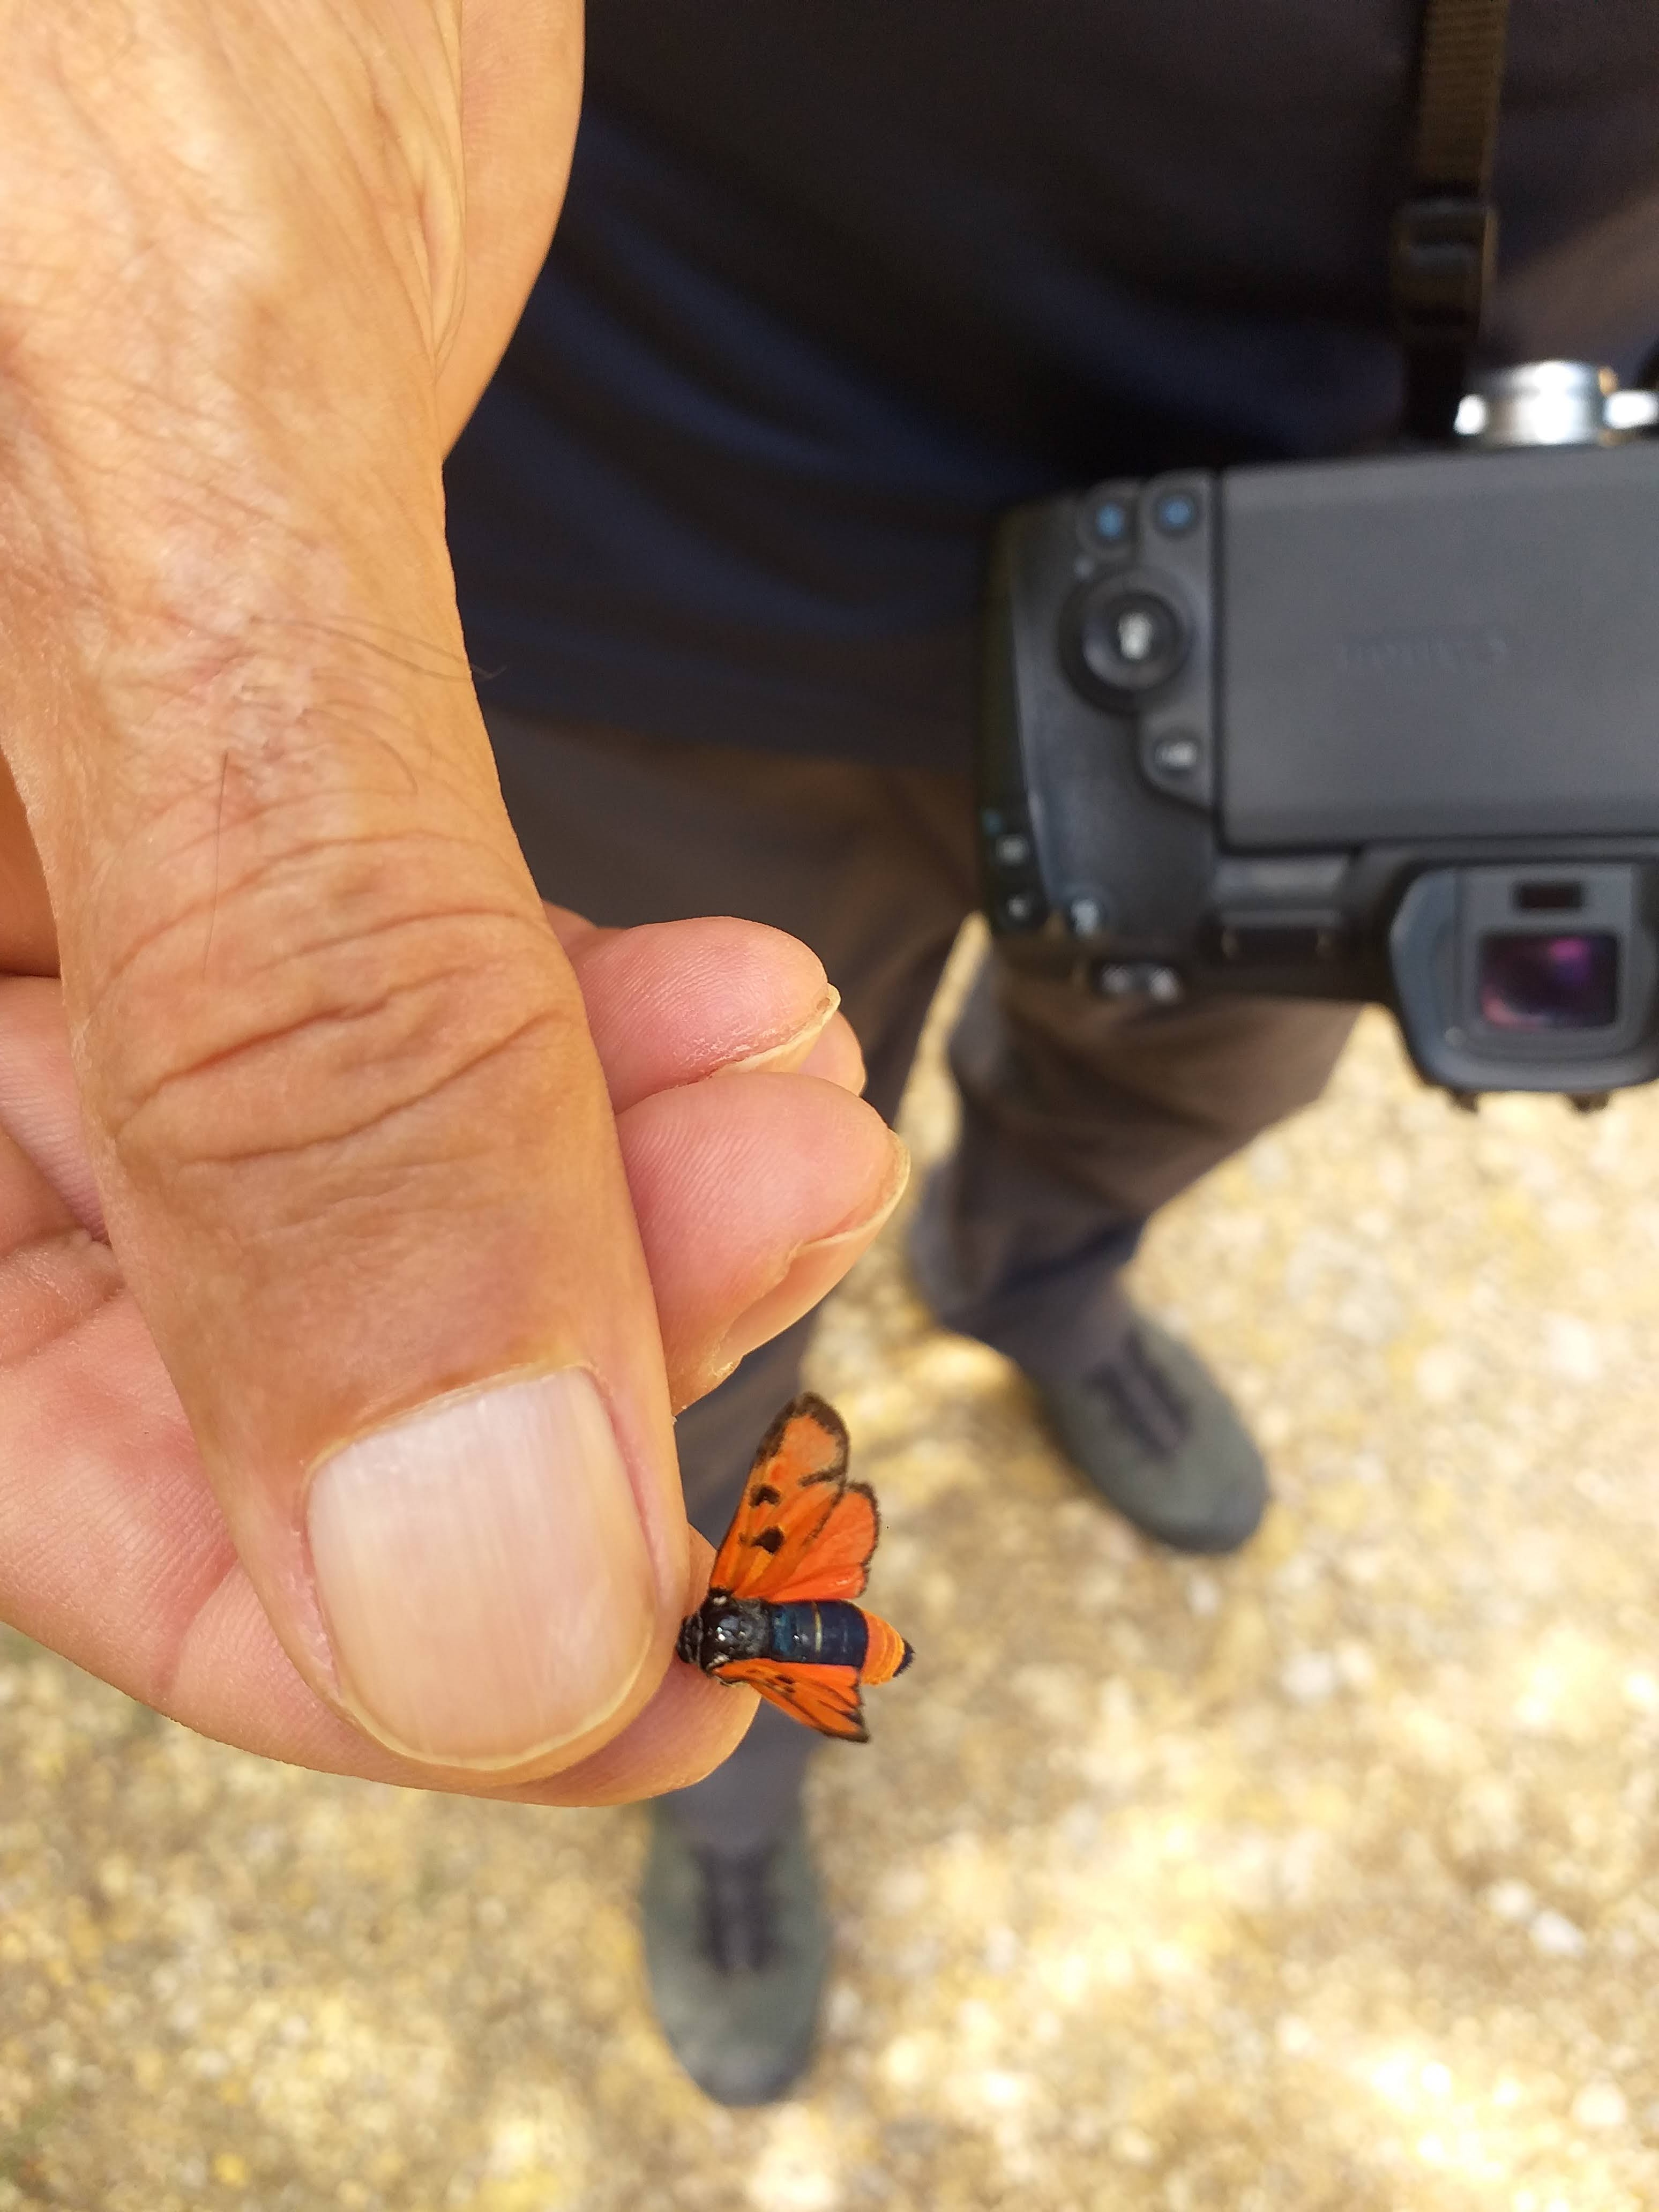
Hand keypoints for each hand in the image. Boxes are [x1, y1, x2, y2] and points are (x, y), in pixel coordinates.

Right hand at [0, 3, 904, 1798]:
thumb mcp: (149, 480)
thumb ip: (302, 1030)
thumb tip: (464, 1576)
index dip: (307, 1625)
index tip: (641, 1672)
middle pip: (136, 1330)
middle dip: (504, 1343)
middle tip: (770, 1264)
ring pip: (265, 1169)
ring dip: (564, 1183)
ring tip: (775, 1113)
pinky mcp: (144, 739)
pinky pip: (330, 995)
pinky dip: (538, 1032)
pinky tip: (697, 1011)